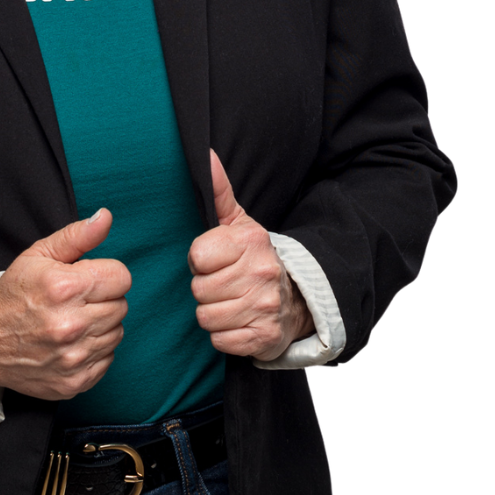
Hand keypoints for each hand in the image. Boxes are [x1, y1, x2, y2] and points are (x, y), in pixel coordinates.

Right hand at [0, 208, 130, 399]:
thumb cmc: (14, 293)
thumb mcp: (39, 254)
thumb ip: (77, 235)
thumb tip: (106, 216)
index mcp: (64, 288)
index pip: (122, 277)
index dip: (106, 274)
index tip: (88, 278)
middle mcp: (72, 325)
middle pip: (121, 305)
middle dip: (103, 298)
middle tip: (77, 300)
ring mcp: (74, 358)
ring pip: (117, 333)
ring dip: (101, 325)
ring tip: (73, 320)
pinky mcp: (75, 381)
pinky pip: (107, 360)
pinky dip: (95, 350)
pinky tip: (72, 342)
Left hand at [188, 150, 314, 359]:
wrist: (296, 299)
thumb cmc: (254, 258)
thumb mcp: (238, 222)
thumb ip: (218, 190)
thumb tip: (204, 153)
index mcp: (251, 242)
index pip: (197, 256)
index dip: (200, 261)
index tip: (213, 261)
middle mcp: (261, 273)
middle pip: (199, 290)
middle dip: (205, 289)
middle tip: (223, 284)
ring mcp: (265, 307)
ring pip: (207, 317)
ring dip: (213, 313)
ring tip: (230, 303)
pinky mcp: (265, 338)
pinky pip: (220, 340)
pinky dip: (224, 335)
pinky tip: (238, 322)